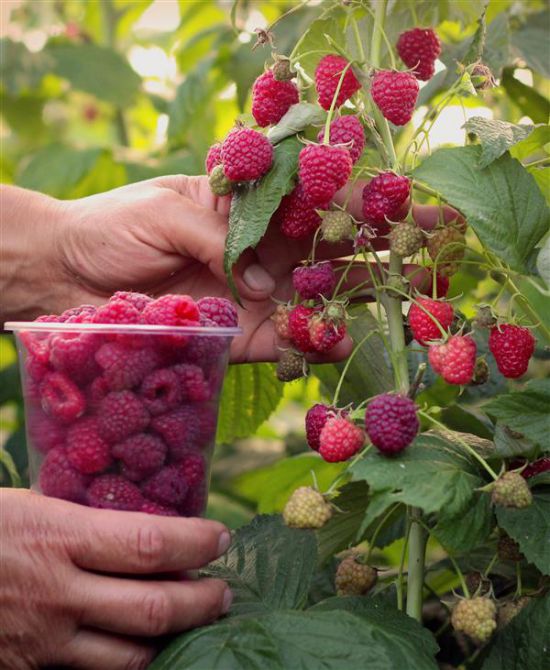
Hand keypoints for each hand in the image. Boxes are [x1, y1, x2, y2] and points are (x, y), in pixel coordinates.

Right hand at [0, 488, 231, 669]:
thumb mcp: (30, 507)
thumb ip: (83, 522)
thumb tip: (138, 527)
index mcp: (60, 538)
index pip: (150, 544)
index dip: (196, 543)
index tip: (221, 538)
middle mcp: (59, 594)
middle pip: (153, 606)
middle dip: (202, 601)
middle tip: (226, 592)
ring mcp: (43, 641)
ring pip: (130, 656)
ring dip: (175, 638)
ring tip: (200, 621)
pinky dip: (129, 663)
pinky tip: (146, 648)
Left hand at [54, 176, 460, 361]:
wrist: (69, 276)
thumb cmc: (114, 225)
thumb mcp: (168, 210)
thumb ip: (222, 237)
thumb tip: (266, 280)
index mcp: (252, 206)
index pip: (320, 200)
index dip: (366, 201)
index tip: (411, 203)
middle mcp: (264, 251)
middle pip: (335, 251)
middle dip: (386, 250)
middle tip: (436, 253)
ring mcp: (257, 296)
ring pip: (321, 299)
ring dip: (364, 302)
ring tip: (411, 307)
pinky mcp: (239, 337)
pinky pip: (286, 344)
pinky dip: (314, 347)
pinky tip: (341, 346)